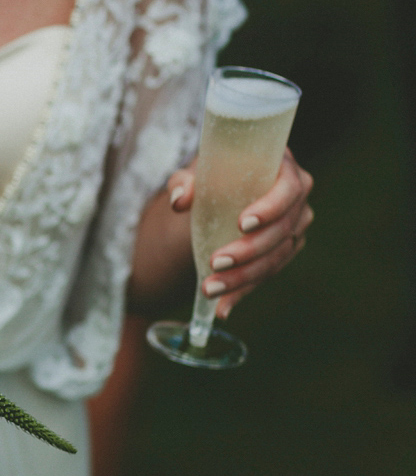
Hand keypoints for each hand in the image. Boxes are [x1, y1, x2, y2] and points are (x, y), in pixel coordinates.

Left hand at [166, 148, 313, 317]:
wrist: (216, 193)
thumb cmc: (211, 175)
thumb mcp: (194, 174)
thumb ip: (184, 182)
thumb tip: (179, 201)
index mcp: (281, 167)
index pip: (288, 189)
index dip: (271, 207)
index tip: (243, 224)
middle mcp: (296, 197)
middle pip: (282, 230)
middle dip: (249, 251)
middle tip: (215, 263)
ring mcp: (294, 225)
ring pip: (276, 257)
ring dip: (243, 277)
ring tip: (210, 288)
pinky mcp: (285, 249)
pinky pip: (267, 274)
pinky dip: (242, 291)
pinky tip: (222, 307)